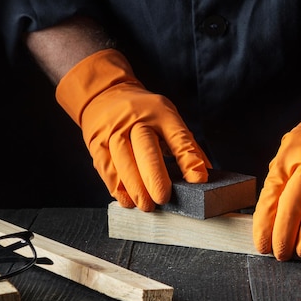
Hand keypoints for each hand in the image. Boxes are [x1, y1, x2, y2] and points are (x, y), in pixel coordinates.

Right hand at [56, 49, 210, 209]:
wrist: (105, 95)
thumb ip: (185, 146)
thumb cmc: (145, 113)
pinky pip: (106, 167)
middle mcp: (136, 119)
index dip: (189, 159)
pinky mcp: (96, 143)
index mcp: (161, 112)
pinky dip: (117, 187)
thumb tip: (204, 176)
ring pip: (123, 159)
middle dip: (155, 176)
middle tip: (163, 198)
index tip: (198, 180)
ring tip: (146, 205)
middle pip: (146, 148)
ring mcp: (113, 130)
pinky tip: (126, 200)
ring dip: (135, 186)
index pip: (178, 136)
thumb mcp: (168, 119)